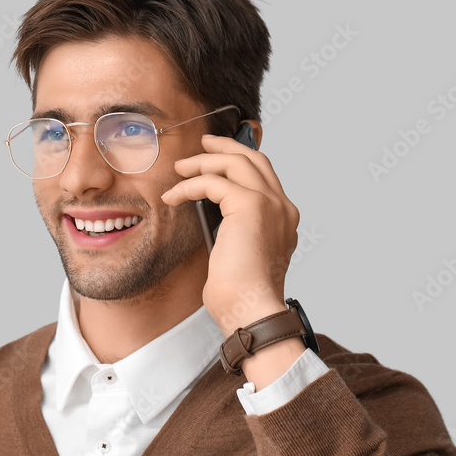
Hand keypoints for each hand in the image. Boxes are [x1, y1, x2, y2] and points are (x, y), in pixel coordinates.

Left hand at [161, 133, 299, 337]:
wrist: (250, 310)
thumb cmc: (241, 294)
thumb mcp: (239, 255)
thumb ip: (234, 231)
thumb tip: (211, 217)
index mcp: (283, 218)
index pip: (263, 176)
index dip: (239, 161)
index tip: (216, 158)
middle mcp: (282, 207)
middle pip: (254, 159)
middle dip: (225, 147)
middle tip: (201, 144)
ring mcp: (270, 204)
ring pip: (235, 163)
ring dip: (203, 162)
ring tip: (179, 168)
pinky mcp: (250, 206)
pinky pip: (213, 182)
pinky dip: (189, 186)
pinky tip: (172, 197)